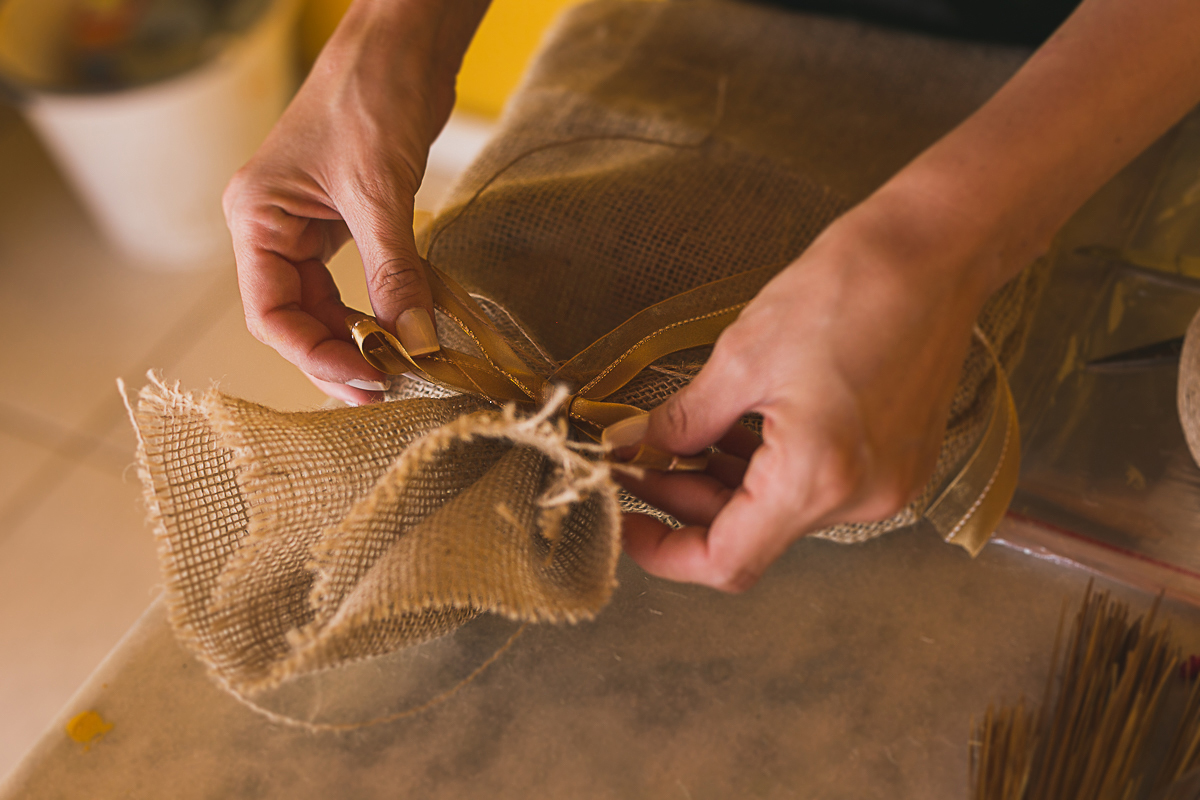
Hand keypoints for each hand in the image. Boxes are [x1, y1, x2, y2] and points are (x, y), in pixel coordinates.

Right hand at [223, 0, 487, 404]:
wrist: (403, 41)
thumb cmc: (372, 95)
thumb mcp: (380, 193)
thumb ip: (394, 272)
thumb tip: (415, 343)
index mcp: (256, 217)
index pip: (270, 312)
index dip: (315, 355)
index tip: (367, 379)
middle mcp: (273, 226)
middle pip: (296, 316)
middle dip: (338, 356)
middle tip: (385, 391)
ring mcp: (307, 224)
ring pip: (324, 303)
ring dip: (358, 338)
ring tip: (397, 372)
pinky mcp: (344, 219)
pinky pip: (352, 280)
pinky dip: (377, 307)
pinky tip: (402, 329)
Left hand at [614, 183, 1001, 591]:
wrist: (937, 254)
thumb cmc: (846, 291)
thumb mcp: (742, 356)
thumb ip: (681, 420)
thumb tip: (634, 446)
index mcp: (816, 479)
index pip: (725, 561)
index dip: (664, 552)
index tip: (627, 521)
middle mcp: (859, 499)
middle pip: (751, 535)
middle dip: (686, 502)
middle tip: (638, 460)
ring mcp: (886, 485)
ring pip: (781, 511)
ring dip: (725, 484)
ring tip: (681, 438)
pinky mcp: (897, 464)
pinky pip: (816, 487)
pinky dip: (768, 469)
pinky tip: (735, 431)